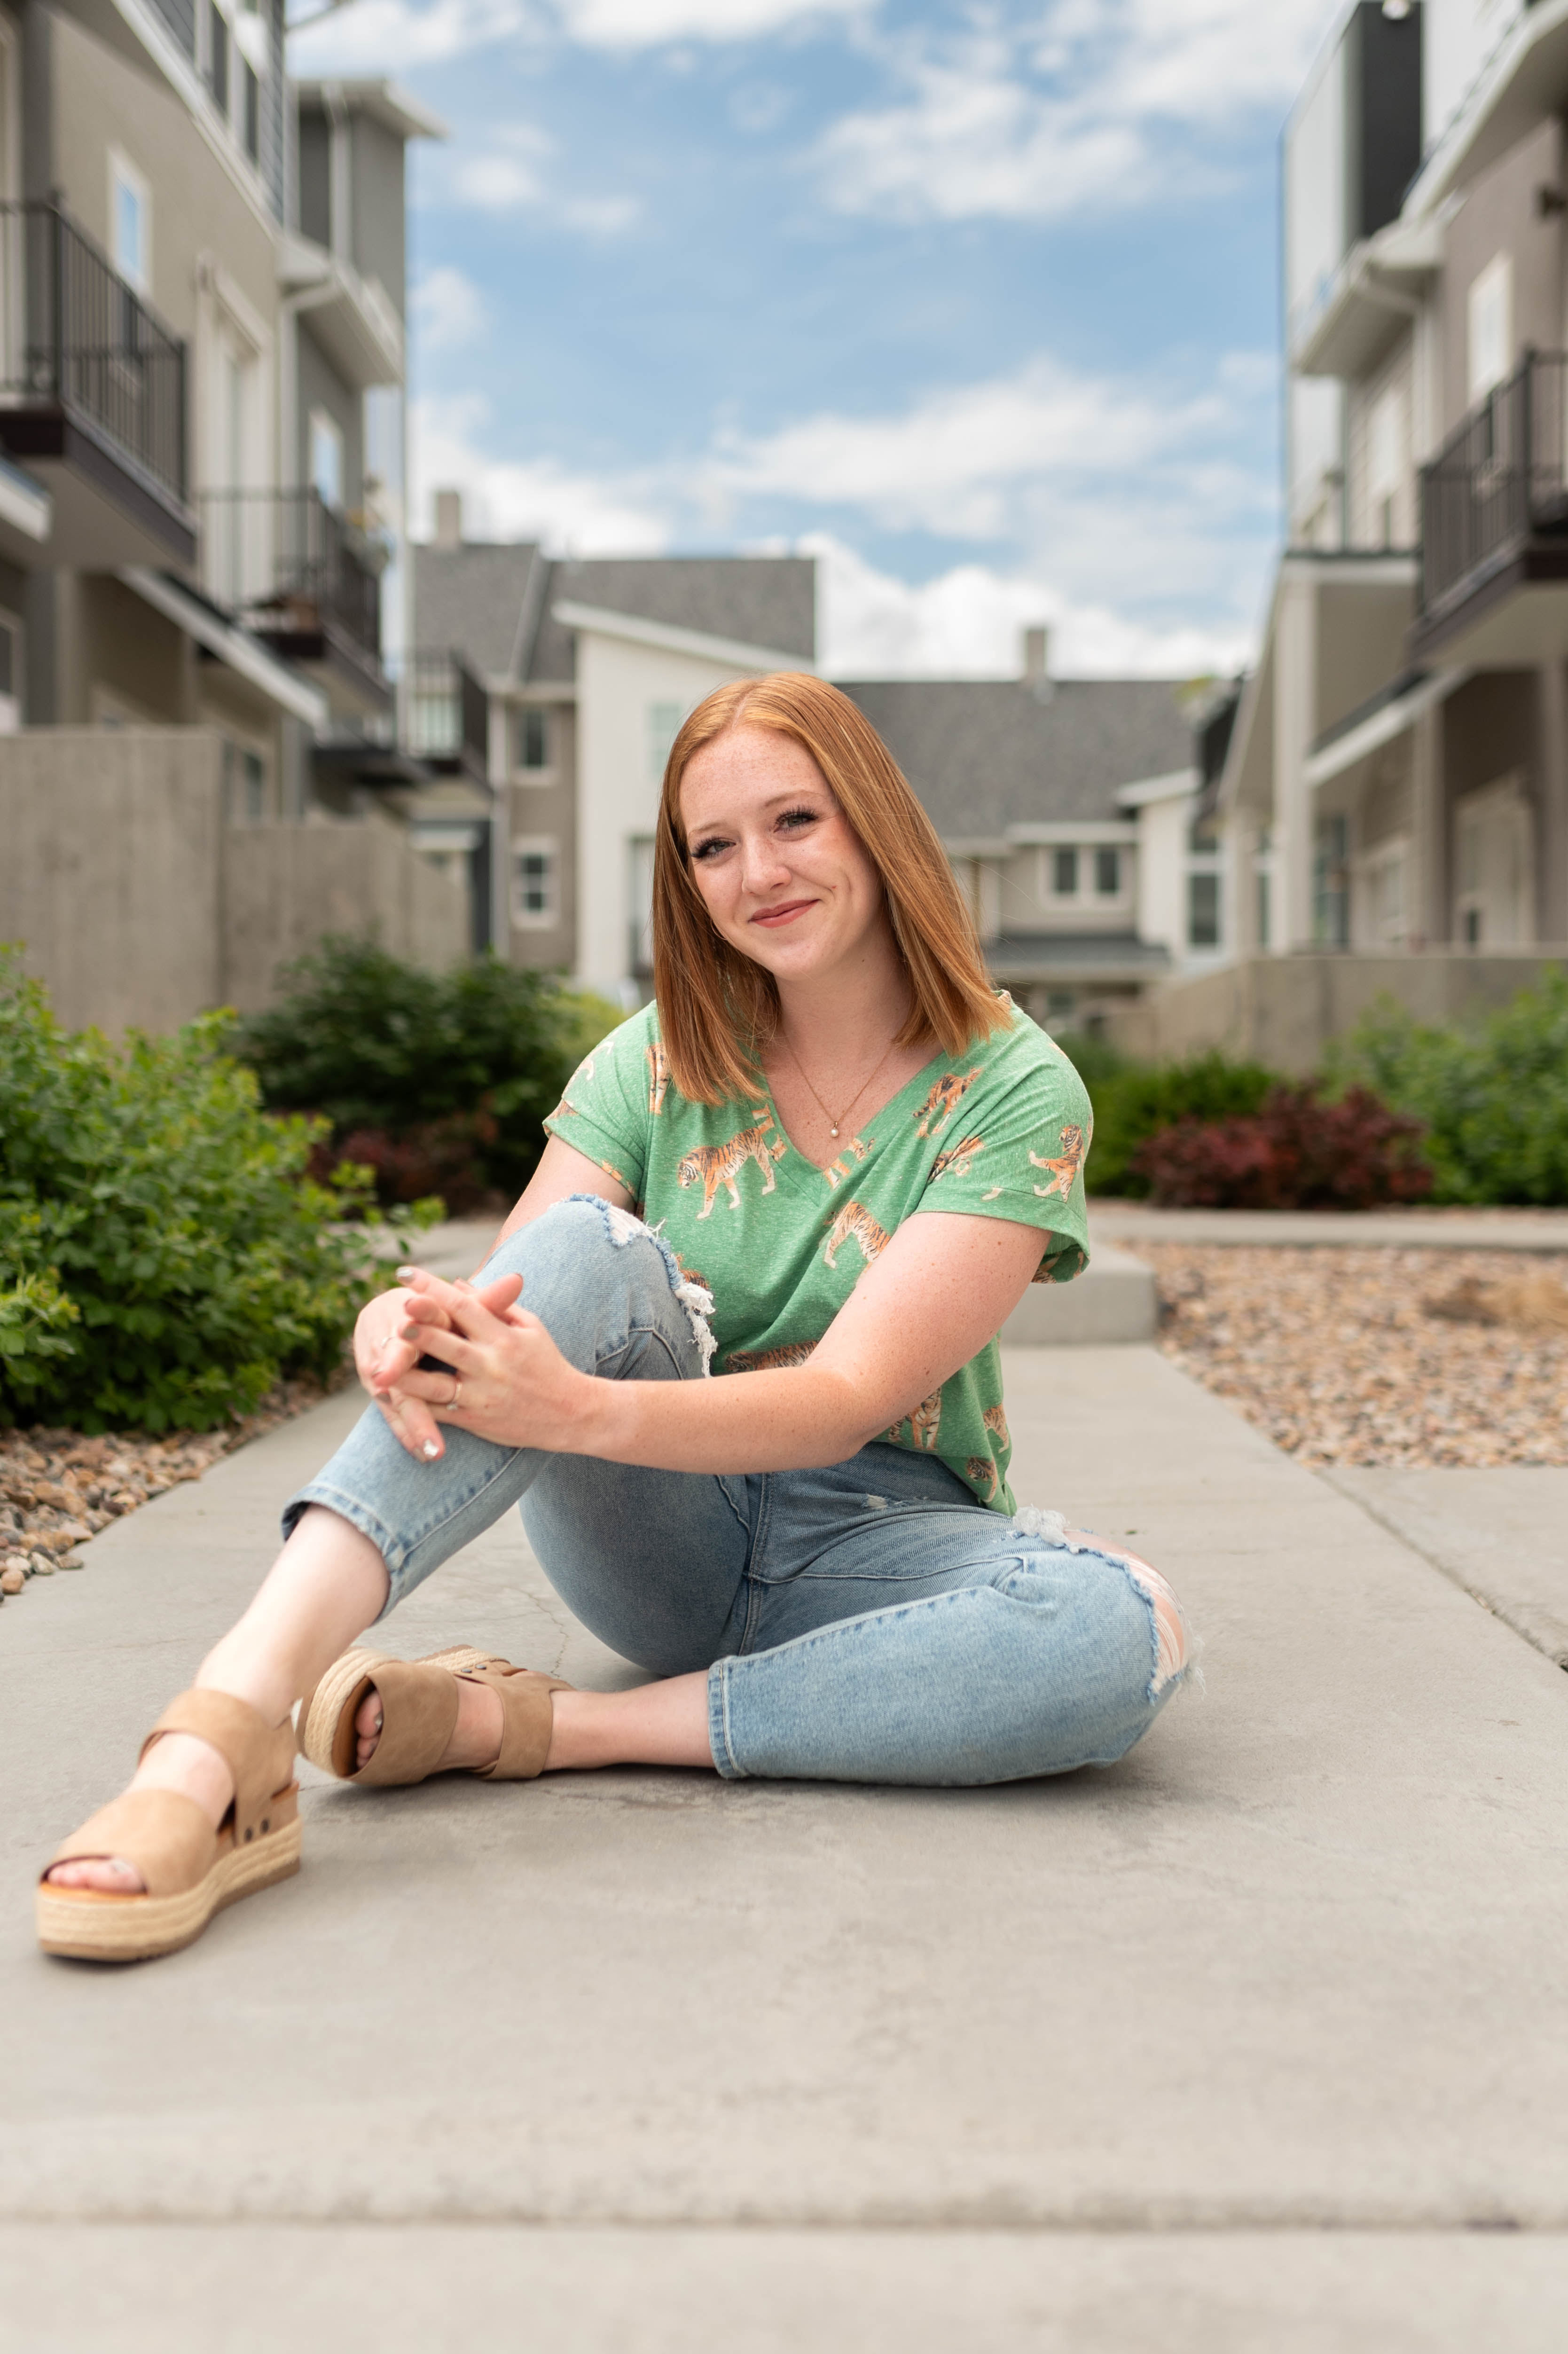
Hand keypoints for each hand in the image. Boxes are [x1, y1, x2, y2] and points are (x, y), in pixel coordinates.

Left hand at [387, 1266, 594, 1458]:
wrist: (571, 1414)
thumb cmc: (547, 1364)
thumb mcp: (530, 1327)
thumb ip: (496, 1304)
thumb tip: (458, 1283)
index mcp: (503, 1337)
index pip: (463, 1305)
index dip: (433, 1287)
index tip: (405, 1272)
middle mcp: (491, 1364)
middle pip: (449, 1342)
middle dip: (421, 1326)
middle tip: (395, 1308)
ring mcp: (482, 1394)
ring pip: (438, 1383)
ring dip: (409, 1372)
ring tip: (379, 1363)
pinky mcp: (475, 1419)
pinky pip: (440, 1413)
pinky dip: (415, 1406)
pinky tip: (391, 1396)